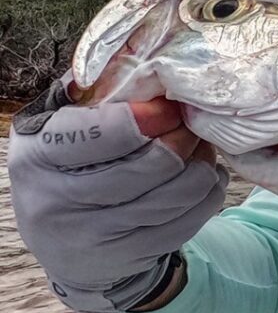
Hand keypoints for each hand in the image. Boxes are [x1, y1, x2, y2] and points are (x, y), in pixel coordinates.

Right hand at [8, 74, 226, 312]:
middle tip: (193, 124)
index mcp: (37, 154)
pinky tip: (203, 178)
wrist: (74, 248)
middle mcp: (54, 200)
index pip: (103, 132)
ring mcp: (90, 236)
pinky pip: (187, 221)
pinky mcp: (126, 258)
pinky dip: (206, 194)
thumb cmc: (75, 167)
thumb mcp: (63, 126)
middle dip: (184, 137)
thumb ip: (91, 93)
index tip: (169, 108)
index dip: (148, 117)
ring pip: (175, 194)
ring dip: (201, 164)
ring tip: (201, 147)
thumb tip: (141, 54)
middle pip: (150, 164)